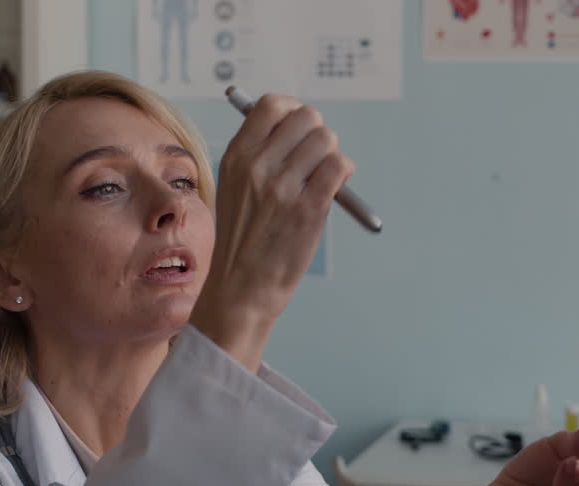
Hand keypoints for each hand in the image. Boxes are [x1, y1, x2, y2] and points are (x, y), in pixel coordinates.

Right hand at [190, 95, 353, 370]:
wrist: (241, 288)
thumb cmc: (243, 240)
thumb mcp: (235, 188)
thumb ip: (259, 155)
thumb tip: (297, 123)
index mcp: (235, 156)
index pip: (271, 105)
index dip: (293, 111)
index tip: (298, 129)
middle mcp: (258, 166)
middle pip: (306, 117)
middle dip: (316, 134)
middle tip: (314, 158)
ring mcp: (284, 186)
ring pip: (326, 140)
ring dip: (331, 155)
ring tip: (321, 178)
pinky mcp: (309, 208)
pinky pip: (339, 166)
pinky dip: (343, 172)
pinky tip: (334, 188)